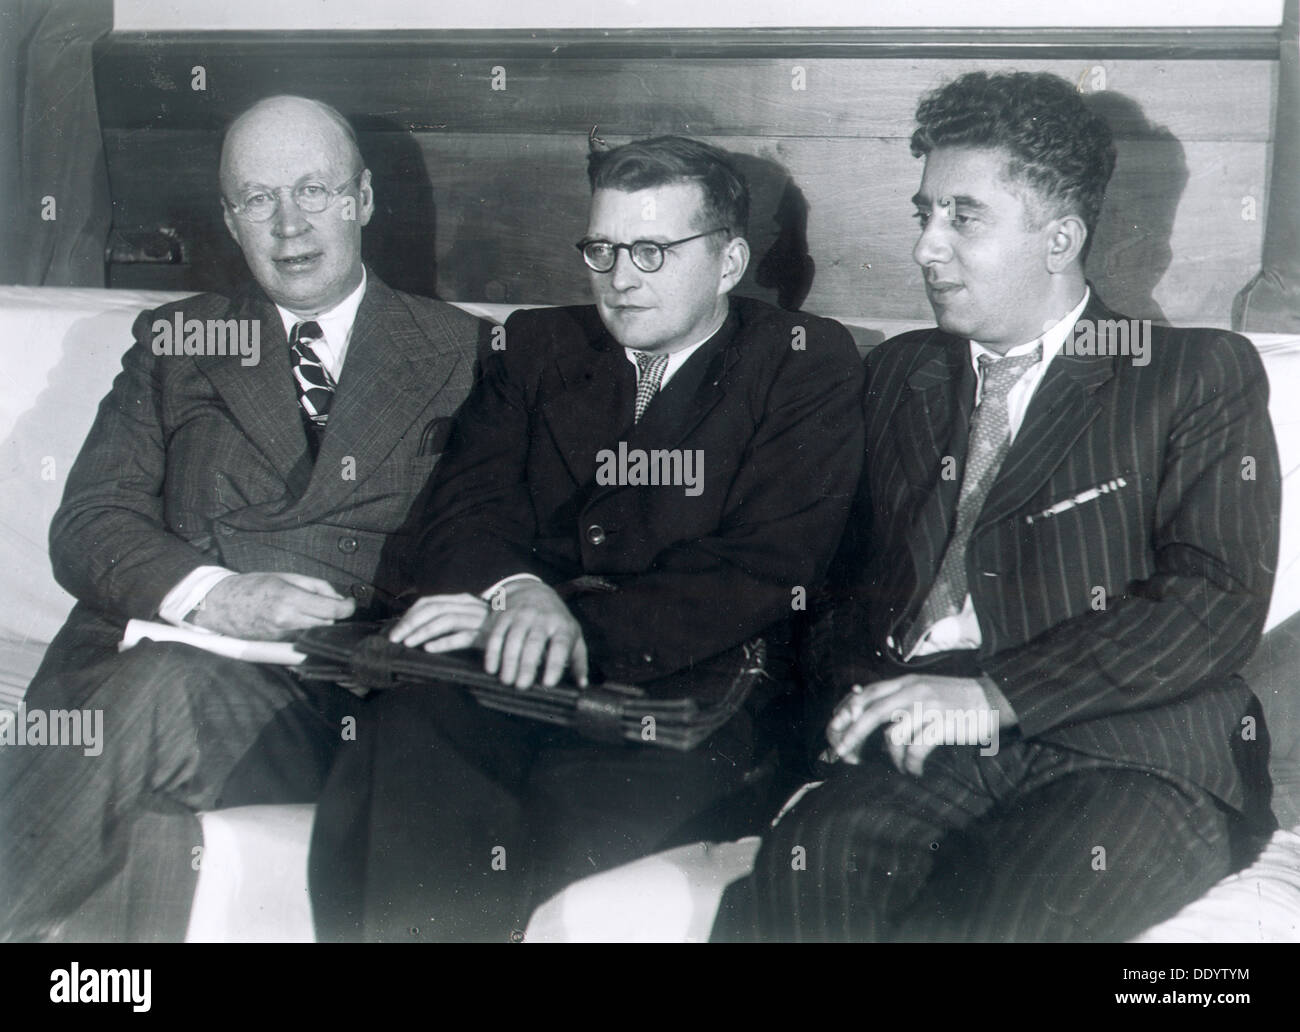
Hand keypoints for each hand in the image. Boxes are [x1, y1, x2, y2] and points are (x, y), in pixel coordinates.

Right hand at [190, 572, 354, 639]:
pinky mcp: (279, 645)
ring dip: (320, 622)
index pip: (332, 610)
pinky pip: (304, 638)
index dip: (347, 607)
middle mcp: (288, 621)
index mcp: (290, 600)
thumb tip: (337, 597)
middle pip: (328, 623)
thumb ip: (315, 586)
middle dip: (332, 613)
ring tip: (309, 610)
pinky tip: (299, 620)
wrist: (221, 605)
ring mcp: (283, 636)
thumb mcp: (286, 576)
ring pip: (317, 632)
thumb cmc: (253, 586)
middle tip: (325, 601)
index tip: (349, 603)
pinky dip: (308, 630)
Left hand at [388, 593, 490, 652]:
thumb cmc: (487, 629)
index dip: (409, 616)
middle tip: (394, 639)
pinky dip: (443, 642)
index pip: (429, 602)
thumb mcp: (466, 618)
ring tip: (408, 644)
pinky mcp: (485, 636)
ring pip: (444, 620)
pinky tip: (429, 649)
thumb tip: (414, 628)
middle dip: (410, 624)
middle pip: (433, 609)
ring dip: (423, 632)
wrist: (521, 631)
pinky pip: (462, 637)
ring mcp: (477, 620)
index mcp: (460, 600)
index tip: (395, 631)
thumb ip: (445, 618)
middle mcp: (467, 606)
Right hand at [481, 580, 587, 689]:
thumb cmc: (557, 621)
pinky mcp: (504, 615)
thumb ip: (578, 661)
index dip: (555, 664)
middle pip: (534, 642)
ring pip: (514, 638)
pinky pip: (497, 634)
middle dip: (527, 665)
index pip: (560, 645)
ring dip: (509, 661)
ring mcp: (522, 615)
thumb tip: (582, 685)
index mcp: (562, 626)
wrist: (533, 590)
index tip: (548, 683)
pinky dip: (493, 652)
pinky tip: (491, 669)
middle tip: (522, 686)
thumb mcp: (573, 636)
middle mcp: (543, 618)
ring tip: (507, 681)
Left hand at [824, 674, 1006, 775]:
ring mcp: (929, 707)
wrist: (993, 700)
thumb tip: (867, 712)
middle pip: (872, 712)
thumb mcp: (923, 689)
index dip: (847, 709)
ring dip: (892, 756)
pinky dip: (911, 763)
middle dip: (852, 734)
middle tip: (841, 752)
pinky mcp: (943, 724)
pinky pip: (917, 748)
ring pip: (894, 734)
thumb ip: (899, 697)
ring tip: (900, 765)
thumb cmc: (954, 700)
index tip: (834, 727)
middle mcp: (914, 691)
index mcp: (906, 682)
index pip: (868, 693)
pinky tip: (914, 770)